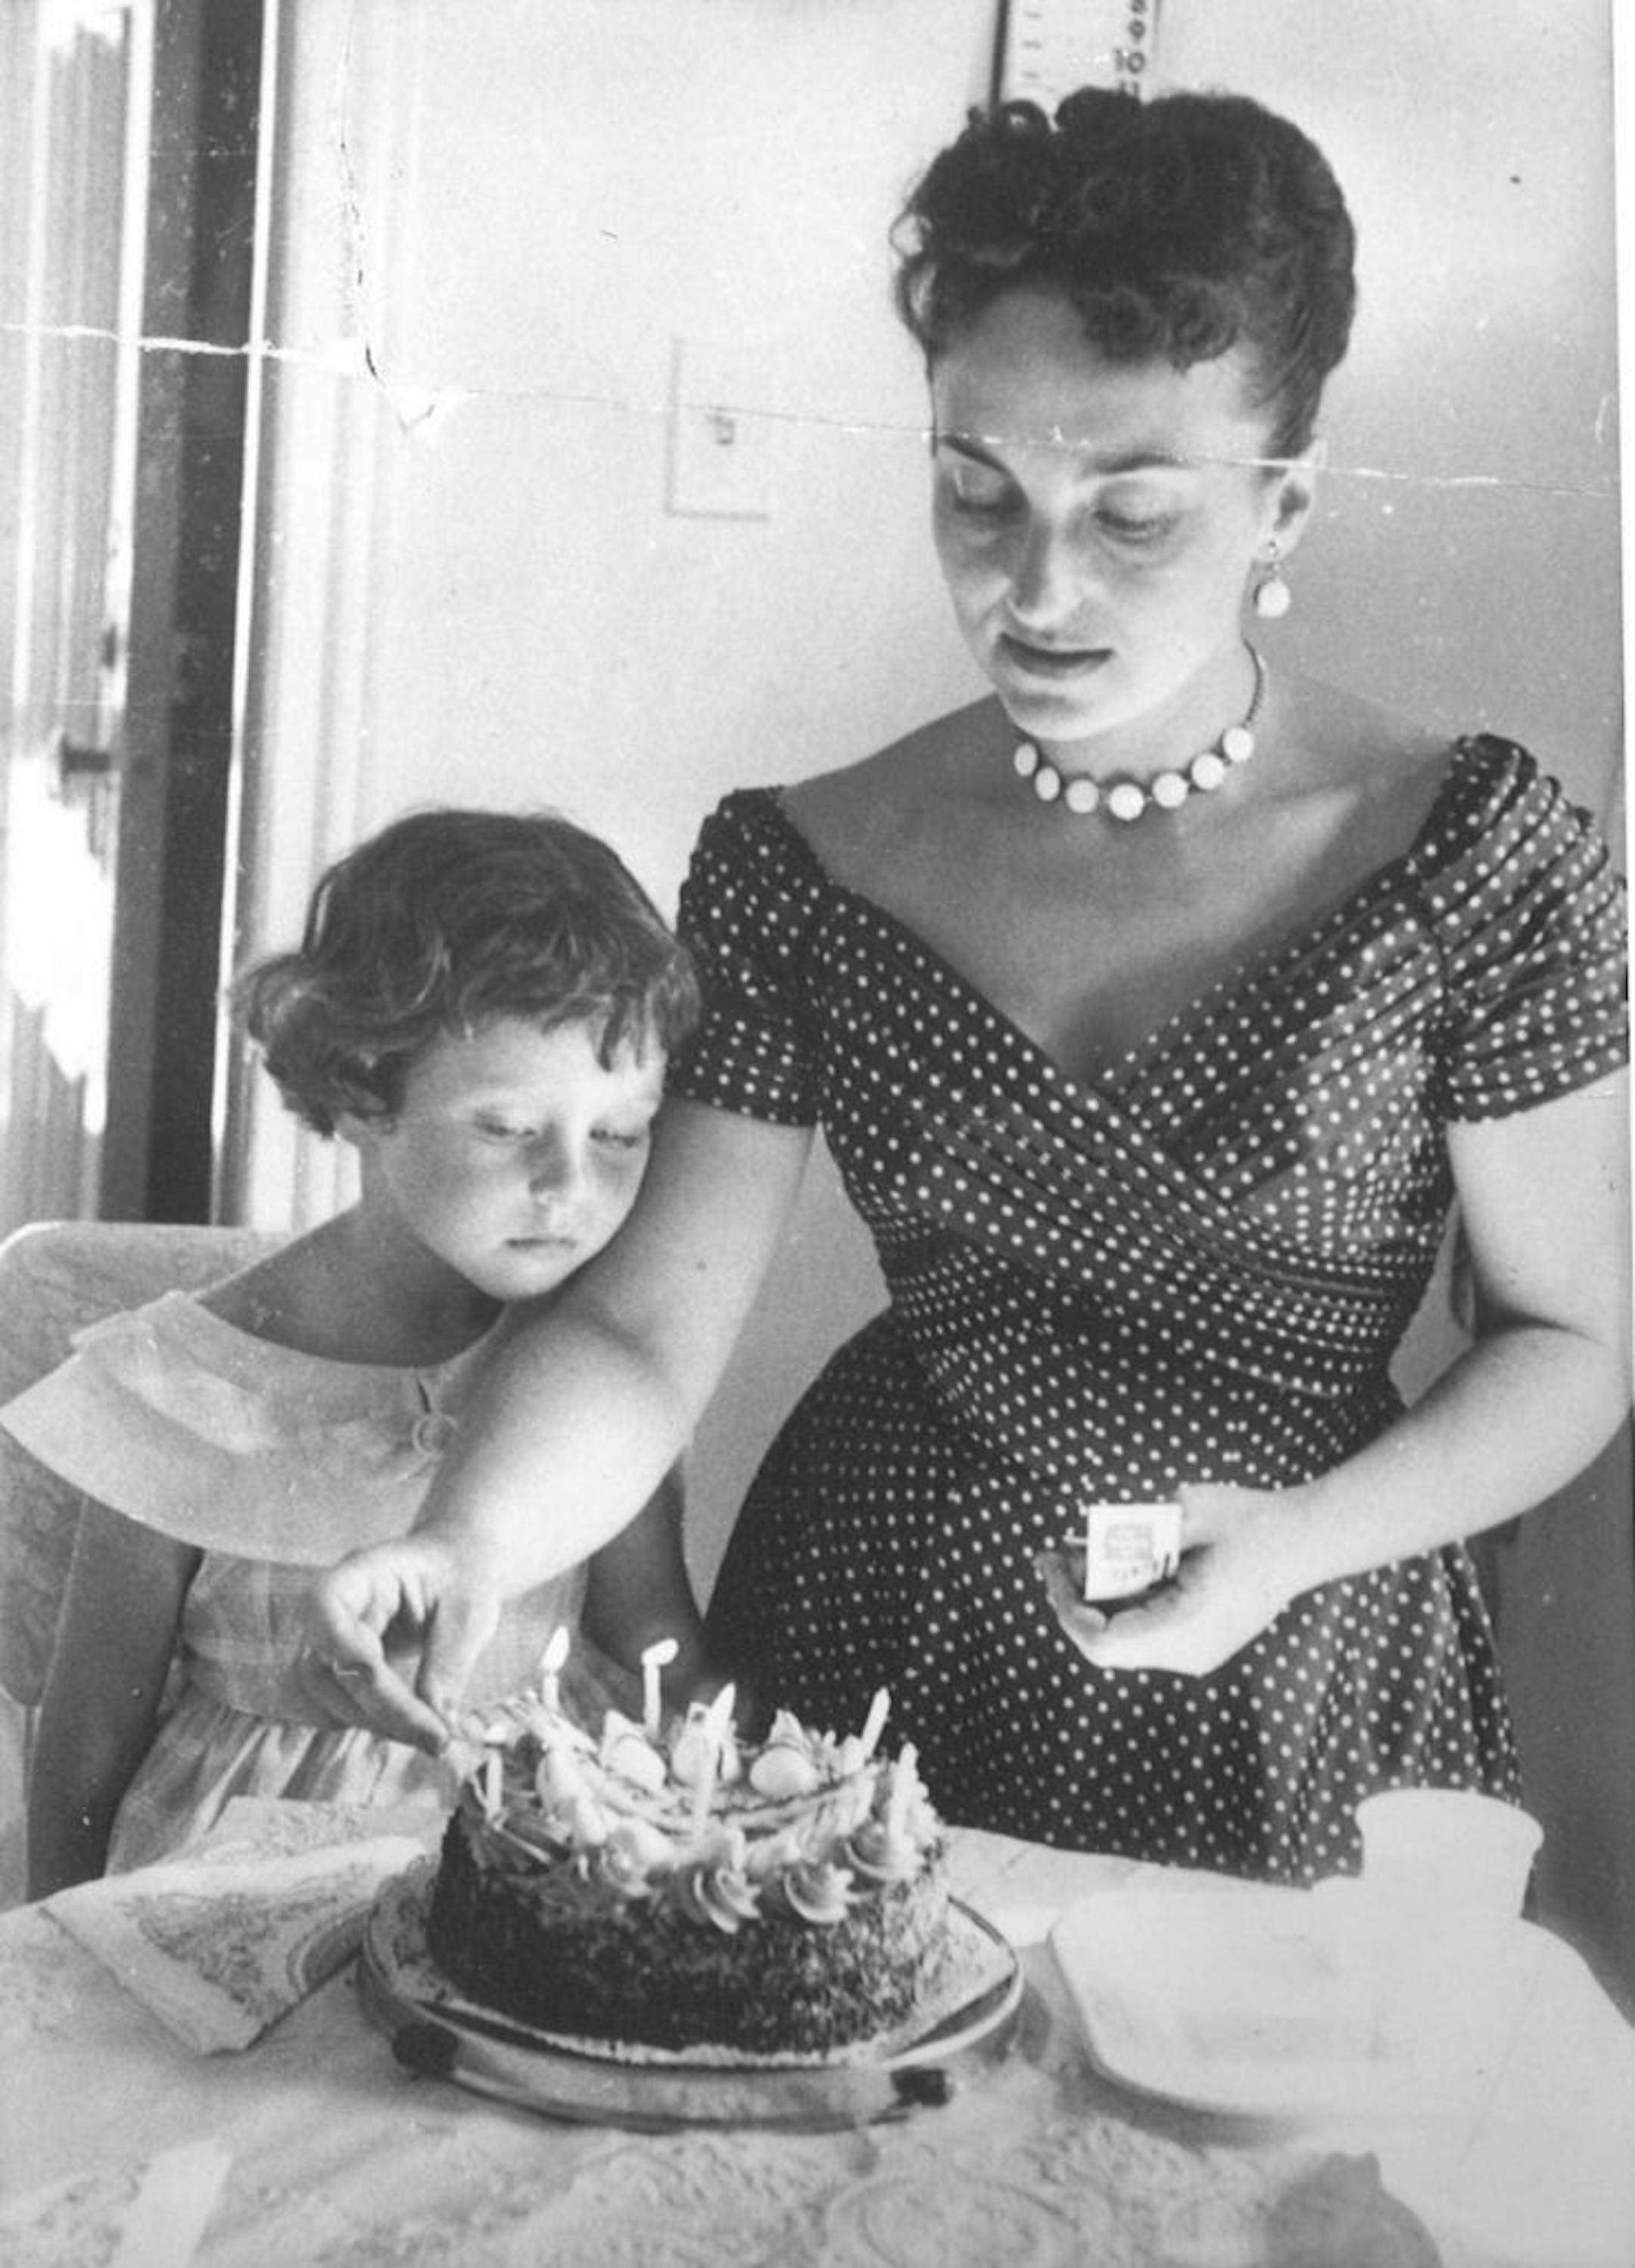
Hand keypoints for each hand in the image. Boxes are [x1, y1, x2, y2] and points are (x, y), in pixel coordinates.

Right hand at [294, 1535, 503, 1751]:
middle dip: (377, 1709)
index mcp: (362, 1570)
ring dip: (367, 1721)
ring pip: (314, 1693)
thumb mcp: (471, 1613)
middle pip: (322, 1667)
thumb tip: (438, 1727)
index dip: (353, 1661)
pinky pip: (322, 1703)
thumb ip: (450, 1664)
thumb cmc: (463, 1578)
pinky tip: (401, 1723)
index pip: (325, 1609)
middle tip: (437, 1737)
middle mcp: (331, 1604)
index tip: (411, 1705)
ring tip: (426, 1732)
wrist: (455, 1567)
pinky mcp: (330, 1663)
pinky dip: (358, 1720)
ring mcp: (324, 1635)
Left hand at [1036, 1481, 1308, 1677]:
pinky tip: (1109, 1564)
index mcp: (1186, 1627)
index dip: (1066, 1607)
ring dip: (1095, 1598)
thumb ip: (1132, 1532)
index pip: (1102, 1642)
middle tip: (1052, 1557)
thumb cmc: (1253, 1522)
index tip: (1051, 1564)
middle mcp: (1188, 1652)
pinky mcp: (1198, 1639)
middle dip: (1073, 1601)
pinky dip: (1120, 1600)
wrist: (1308, 1539)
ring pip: (1122, 1637)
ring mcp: (1195, 1651)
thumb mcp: (1186, 1512)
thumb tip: (1080, 1544)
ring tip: (1074, 1554)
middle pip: (1107, 1645)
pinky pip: (1144, 1629)